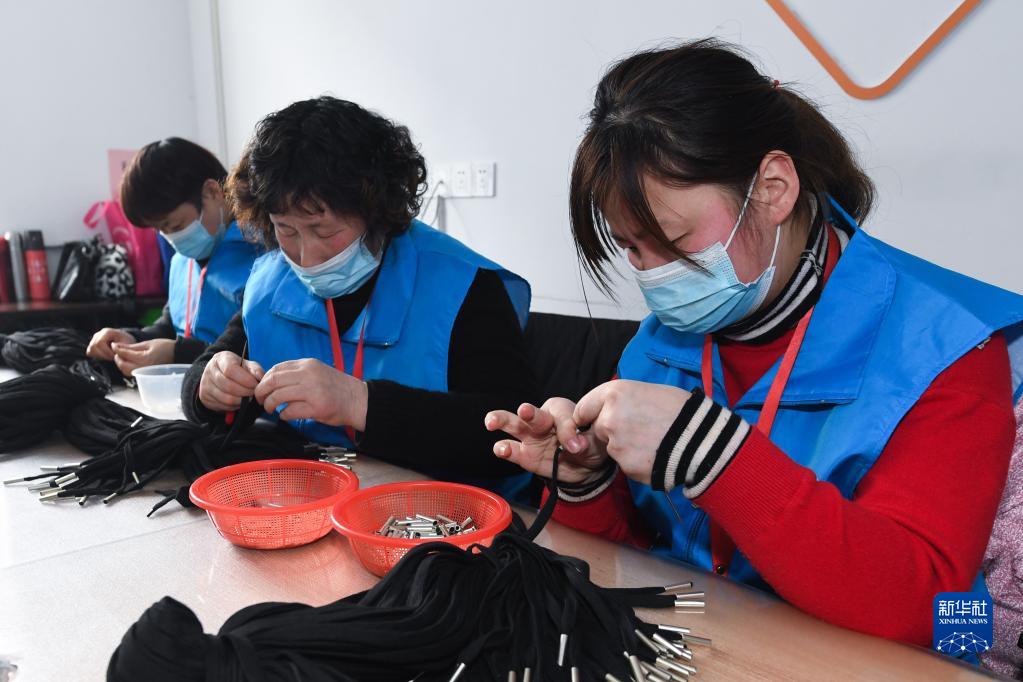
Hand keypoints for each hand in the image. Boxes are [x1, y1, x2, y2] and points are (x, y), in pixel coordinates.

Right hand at [86, 328, 134, 360]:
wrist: (125, 342)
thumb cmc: (127, 343)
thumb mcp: (127, 344)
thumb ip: (120, 346)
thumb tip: (113, 347)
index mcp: (107, 332)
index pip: (100, 343)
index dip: (106, 352)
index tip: (115, 356)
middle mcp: (98, 334)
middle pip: (93, 347)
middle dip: (103, 355)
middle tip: (113, 357)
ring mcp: (94, 339)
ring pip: (90, 350)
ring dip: (100, 356)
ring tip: (110, 357)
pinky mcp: (92, 345)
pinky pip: (90, 353)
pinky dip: (97, 357)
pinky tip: (106, 357)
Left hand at [111, 339, 175, 376]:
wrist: (177, 354)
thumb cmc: (165, 347)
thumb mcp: (148, 343)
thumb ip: (132, 346)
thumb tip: (118, 346)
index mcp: (145, 358)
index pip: (125, 354)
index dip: (117, 349)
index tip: (114, 344)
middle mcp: (144, 368)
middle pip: (123, 366)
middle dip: (118, 358)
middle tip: (117, 351)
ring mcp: (145, 373)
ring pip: (126, 371)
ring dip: (121, 364)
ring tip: (122, 356)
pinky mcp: (146, 374)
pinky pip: (132, 373)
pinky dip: (126, 368)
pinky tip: (128, 362)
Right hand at [198, 351, 264, 412]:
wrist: (218, 375)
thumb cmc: (236, 369)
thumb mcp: (246, 365)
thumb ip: (255, 370)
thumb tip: (261, 378)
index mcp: (220, 359)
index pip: (230, 369)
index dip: (245, 379)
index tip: (255, 384)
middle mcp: (210, 371)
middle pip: (228, 386)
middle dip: (245, 392)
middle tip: (254, 393)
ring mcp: (205, 384)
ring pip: (226, 398)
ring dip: (241, 401)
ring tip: (248, 398)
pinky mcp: (205, 397)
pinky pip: (223, 405)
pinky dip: (234, 406)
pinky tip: (240, 401)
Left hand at [254, 358, 367, 428]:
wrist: (358, 400)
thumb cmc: (338, 389)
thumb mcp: (318, 372)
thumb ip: (299, 374)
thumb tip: (274, 382)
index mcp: (308, 364)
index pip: (277, 368)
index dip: (265, 379)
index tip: (262, 387)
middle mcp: (309, 375)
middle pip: (273, 381)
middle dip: (261, 392)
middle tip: (260, 400)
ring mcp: (312, 391)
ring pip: (278, 396)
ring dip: (270, 404)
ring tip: (271, 409)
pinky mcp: (316, 407)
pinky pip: (290, 411)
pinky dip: (283, 415)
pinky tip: (285, 416)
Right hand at [484, 397, 609, 485]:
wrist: (586, 466)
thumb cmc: (590, 443)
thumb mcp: (595, 440)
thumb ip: (586, 441)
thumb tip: (577, 445)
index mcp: (562, 410)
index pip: (562, 416)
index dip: (568, 430)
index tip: (577, 445)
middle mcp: (543, 419)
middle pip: (532, 414)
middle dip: (528, 412)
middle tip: (525, 410)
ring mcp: (531, 437)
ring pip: (513, 425)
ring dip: (502, 421)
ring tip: (491, 421)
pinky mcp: (525, 455)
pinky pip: (512, 451)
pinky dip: (504, 449)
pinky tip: (500, 449)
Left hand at [573, 380, 691, 485]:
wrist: (702, 438)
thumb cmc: (681, 409)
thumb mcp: (648, 391)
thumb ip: (623, 400)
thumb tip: (613, 407)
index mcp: (614, 394)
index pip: (583, 408)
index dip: (589, 415)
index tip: (594, 419)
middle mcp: (608, 418)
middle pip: (597, 429)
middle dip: (610, 431)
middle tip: (638, 429)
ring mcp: (615, 445)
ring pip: (612, 448)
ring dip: (625, 447)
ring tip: (652, 441)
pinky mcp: (626, 466)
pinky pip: (626, 464)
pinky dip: (637, 462)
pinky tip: (656, 454)